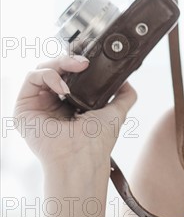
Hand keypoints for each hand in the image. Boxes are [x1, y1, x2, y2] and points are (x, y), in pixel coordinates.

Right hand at [13, 54, 137, 169]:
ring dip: (60, 64)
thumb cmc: (97, 140)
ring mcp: (37, 105)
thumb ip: (124, 95)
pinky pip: (31, 77)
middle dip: (69, 60)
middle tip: (84, 63)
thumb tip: (125, 80)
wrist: (82, 156)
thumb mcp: (117, 112)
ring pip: (43, 69)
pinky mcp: (24, 107)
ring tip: (75, 70)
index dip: (77, 64)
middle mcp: (52, 103)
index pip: (69, 74)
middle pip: (55, 69)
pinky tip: (63, 87)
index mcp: (71, 103)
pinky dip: (49, 75)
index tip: (90, 62)